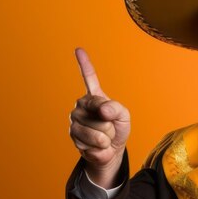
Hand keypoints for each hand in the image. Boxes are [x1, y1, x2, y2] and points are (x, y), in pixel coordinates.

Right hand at [69, 48, 130, 186]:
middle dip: (110, 126)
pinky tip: (96, 147)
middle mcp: (80, 106)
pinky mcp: (73, 137)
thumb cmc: (117, 128)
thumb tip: (103, 110)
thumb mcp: (123, 116)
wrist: (110, 149)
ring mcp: (74, 121)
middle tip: (108, 128)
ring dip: (105, 139)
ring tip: (103, 138)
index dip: (85, 64)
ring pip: (96, 132)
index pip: (90, 79)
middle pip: (101, 115)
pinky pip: (93, 144)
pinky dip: (101, 149)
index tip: (79, 49)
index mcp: (94, 97)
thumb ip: (116, 109)